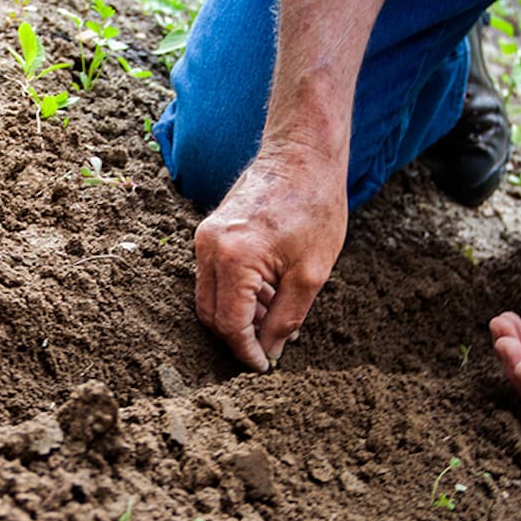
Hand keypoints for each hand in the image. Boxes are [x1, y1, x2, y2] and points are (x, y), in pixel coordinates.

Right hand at [194, 143, 347, 371]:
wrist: (303, 154)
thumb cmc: (314, 207)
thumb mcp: (311, 274)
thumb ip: (286, 319)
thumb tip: (270, 351)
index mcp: (234, 259)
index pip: (229, 324)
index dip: (246, 352)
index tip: (264, 366)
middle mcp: (209, 247)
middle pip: (211, 314)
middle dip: (238, 337)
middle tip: (268, 349)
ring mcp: (205, 237)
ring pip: (210, 296)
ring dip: (238, 315)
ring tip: (276, 318)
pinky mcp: (210, 230)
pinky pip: (214, 276)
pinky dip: (236, 293)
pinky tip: (268, 295)